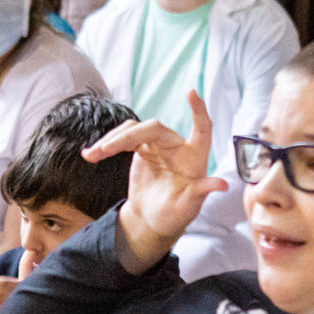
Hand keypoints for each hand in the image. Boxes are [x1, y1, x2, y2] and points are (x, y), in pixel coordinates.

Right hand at [81, 89, 226, 271]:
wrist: (152, 221)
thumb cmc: (175, 215)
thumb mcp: (188, 208)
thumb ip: (201, 192)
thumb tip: (222, 185)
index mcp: (194, 157)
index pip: (201, 128)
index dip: (198, 111)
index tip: (191, 93)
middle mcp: (176, 146)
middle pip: (153, 129)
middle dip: (128, 137)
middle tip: (106, 150)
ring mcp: (156, 146)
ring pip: (134, 130)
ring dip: (112, 140)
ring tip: (94, 154)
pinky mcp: (140, 149)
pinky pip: (122, 139)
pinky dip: (106, 146)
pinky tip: (90, 155)